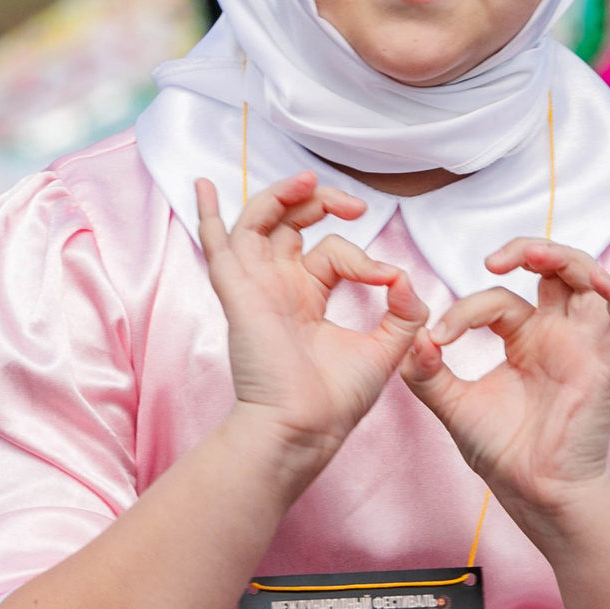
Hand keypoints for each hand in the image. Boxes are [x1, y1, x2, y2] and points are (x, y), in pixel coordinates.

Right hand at [199, 172, 428, 466]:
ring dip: (280, 195)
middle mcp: (278, 287)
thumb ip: (404, 311)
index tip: (389, 280)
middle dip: (318, 202)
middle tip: (353, 204)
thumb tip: (405, 277)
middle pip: (289, 223)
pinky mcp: (239, 294)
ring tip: (307, 180)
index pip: (330, 252)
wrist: (306, 428)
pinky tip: (204, 187)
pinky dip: (210, 215)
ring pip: (257, 223)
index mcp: (306, 298)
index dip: (363, 256)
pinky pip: (218, 246)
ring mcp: (256, 288)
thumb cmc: (336, 400)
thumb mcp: (387, 347)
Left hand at [401, 238, 609, 524]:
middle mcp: (557, 335)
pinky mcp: (605, 363)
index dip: (466, 311)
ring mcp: (583, 345)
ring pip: (589, 279)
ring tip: (533, 255)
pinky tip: (593, 282)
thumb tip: (412, 336)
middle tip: (493, 260)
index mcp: (525, 340)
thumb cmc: (503, 452)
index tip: (437, 339)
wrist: (533, 492)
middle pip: (555, 271)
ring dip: (566, 258)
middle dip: (529, 251)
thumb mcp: (453, 405)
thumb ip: (427, 372)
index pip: (498, 301)